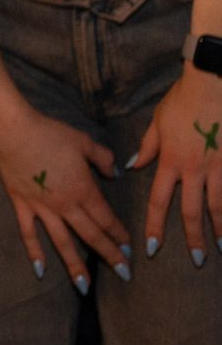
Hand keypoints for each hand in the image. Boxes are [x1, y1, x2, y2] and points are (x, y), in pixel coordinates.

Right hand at [0, 103, 128, 287]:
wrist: (13, 130)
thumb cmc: (50, 133)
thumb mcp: (84, 142)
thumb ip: (103, 159)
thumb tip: (115, 173)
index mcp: (83, 189)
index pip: (106, 218)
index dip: (119, 234)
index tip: (129, 249)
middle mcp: (65, 204)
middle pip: (91, 235)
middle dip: (110, 255)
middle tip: (124, 273)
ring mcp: (42, 208)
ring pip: (62, 242)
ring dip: (75, 265)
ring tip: (85, 286)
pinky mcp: (22, 205)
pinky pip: (29, 233)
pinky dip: (35, 253)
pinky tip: (41, 271)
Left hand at [134, 63, 221, 267]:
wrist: (213, 84)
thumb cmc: (182, 101)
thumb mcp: (157, 122)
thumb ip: (147, 148)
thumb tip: (133, 166)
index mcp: (169, 160)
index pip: (158, 201)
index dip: (155, 226)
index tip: (151, 247)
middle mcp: (193, 168)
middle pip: (191, 211)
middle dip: (192, 238)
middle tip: (196, 260)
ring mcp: (217, 166)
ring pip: (217, 205)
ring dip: (220, 229)